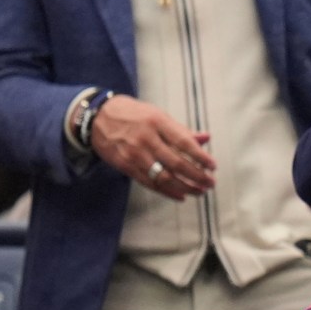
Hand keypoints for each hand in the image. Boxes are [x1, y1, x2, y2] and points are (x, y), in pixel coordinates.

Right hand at [89, 95, 213, 198]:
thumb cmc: (132, 114)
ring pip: (164, 177)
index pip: (184, 142)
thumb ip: (181, 130)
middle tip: (210, 183)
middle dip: (197, 176)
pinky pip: (150, 183)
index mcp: (157, 121)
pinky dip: (167, 192)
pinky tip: (180, 195)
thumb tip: (205, 138)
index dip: (200, 156)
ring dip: (185, 187)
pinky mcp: (125, 165)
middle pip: (176, 163)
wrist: (97, 118)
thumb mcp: (157, 114)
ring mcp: (135, 153)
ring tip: (199, 191)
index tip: (213, 166)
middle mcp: (146, 138)